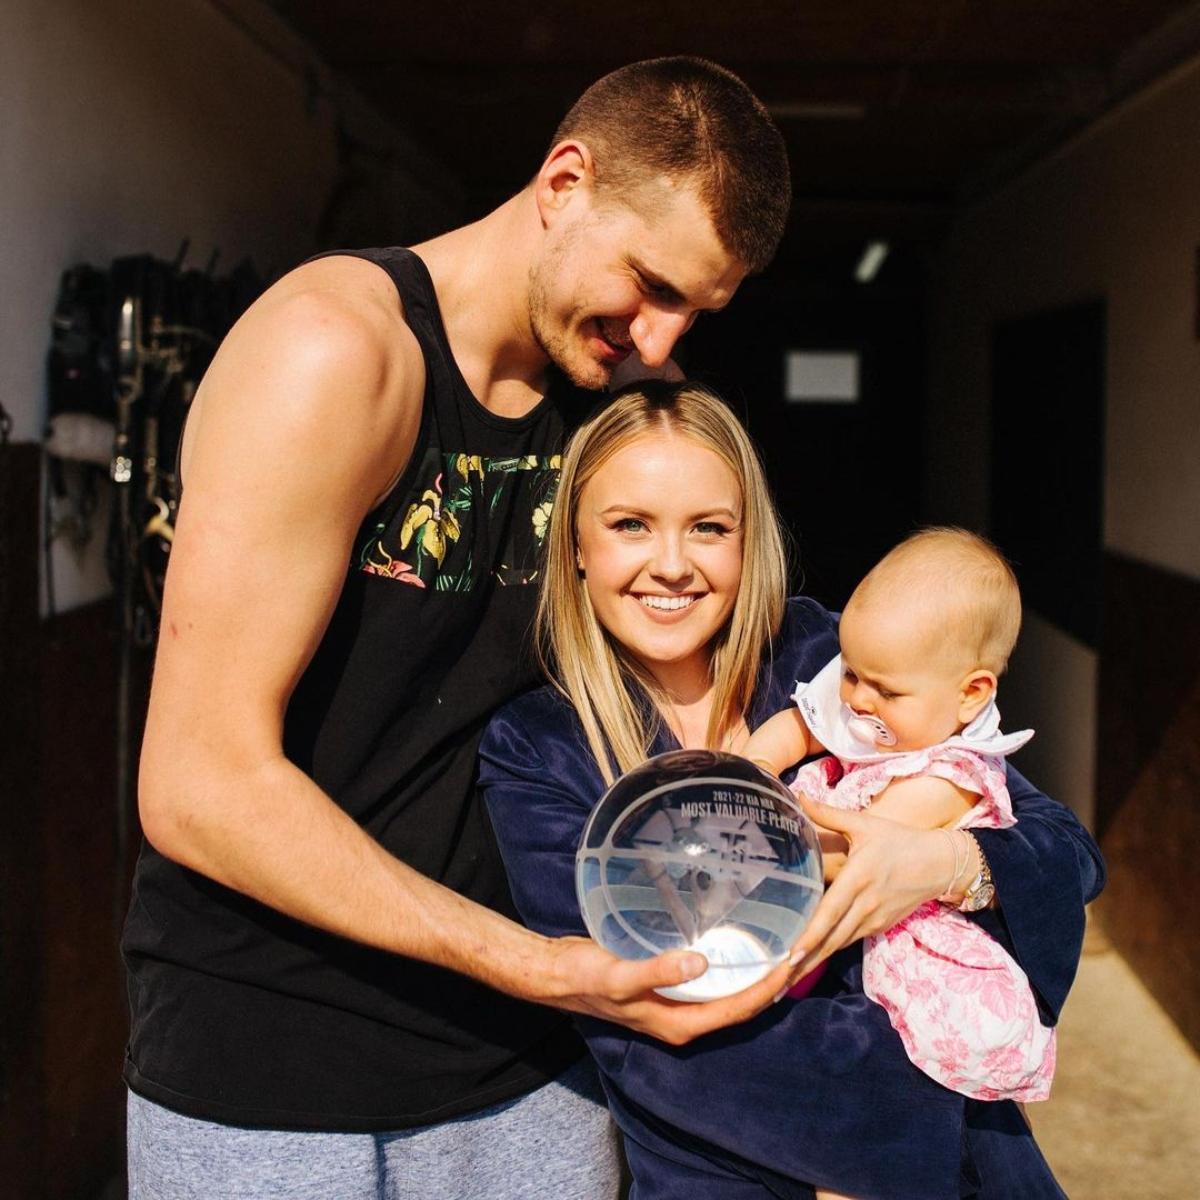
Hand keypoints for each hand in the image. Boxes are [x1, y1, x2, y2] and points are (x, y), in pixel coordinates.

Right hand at [545, 936, 793, 1045]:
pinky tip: (737, 940)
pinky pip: (710, 977)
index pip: (738, 1010)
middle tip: (800, 948)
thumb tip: (701, 963)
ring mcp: (675, 1001)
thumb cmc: (585, 977)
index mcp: (679, 1024)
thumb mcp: (620, 975)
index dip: (768, 988)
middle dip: (771, 981)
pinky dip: (730, 962)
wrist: (556, 974)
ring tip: (780, 944)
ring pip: (727, 991)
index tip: (793, 960)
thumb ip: (659, 971)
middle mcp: (682, 1016)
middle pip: (740, 1004)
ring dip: (754, 972)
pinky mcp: (667, 983)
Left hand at [783, 797, 950, 982]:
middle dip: (803, 963)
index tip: (791, 955)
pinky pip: (849, 940)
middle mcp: (866, 904)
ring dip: (813, 962)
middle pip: (831, 939)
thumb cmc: (899, 840)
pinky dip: (829, 951)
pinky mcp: (880, 926)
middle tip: (774, 984)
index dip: (811, 935)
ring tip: (784, 980)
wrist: (939, 863)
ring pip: (839, 945)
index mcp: (859, 878)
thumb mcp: (864, 823)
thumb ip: (829, 814)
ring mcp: (874, 919)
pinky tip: (808, 961)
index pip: (830, 912)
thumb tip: (798, 796)